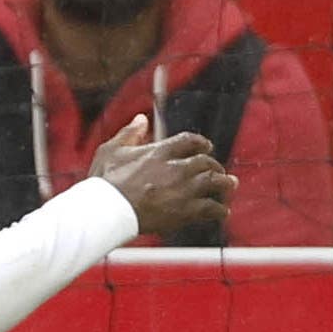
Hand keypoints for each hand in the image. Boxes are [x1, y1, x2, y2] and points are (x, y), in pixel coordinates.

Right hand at [89, 114, 236, 239]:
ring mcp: (183, 190)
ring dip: (224, 184)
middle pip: (206, 162)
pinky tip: (222, 212)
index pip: (191, 141)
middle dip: (215, 166)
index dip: (202, 143)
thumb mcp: (111, 150)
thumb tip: (141, 119)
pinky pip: (211, 209)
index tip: (206, 147)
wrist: (105, 212)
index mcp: (161, 151)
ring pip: (215, 183)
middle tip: (219, 171)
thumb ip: (129, 133)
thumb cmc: (104, 183)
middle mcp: (177, 168)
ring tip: (229, 186)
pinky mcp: (184, 212)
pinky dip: (219, 210)